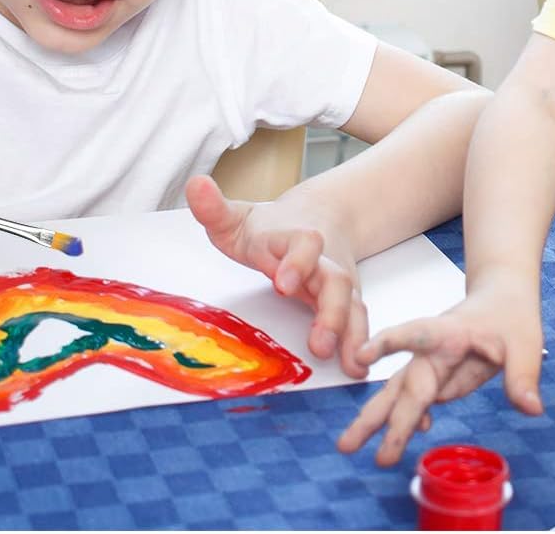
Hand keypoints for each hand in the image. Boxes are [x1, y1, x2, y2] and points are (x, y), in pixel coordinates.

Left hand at [185, 174, 368, 374]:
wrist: (318, 218)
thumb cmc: (269, 228)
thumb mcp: (237, 218)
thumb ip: (214, 208)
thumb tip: (194, 185)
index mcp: (293, 238)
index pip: (304, 243)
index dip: (297, 262)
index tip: (283, 284)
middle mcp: (322, 261)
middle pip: (335, 281)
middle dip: (330, 311)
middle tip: (318, 341)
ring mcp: (337, 282)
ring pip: (351, 304)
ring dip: (349, 333)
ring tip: (348, 363)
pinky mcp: (345, 301)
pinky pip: (357, 321)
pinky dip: (359, 344)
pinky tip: (357, 369)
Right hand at [337, 281, 543, 466]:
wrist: (503, 298)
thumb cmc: (510, 312)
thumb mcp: (526, 342)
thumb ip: (524, 375)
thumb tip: (531, 409)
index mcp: (449, 333)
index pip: (415, 334)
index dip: (387, 344)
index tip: (361, 357)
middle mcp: (432, 351)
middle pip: (402, 384)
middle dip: (377, 416)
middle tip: (349, 444)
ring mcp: (432, 367)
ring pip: (399, 396)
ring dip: (375, 421)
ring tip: (347, 447)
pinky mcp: (438, 379)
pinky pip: (416, 402)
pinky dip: (410, 420)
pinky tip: (413, 435)